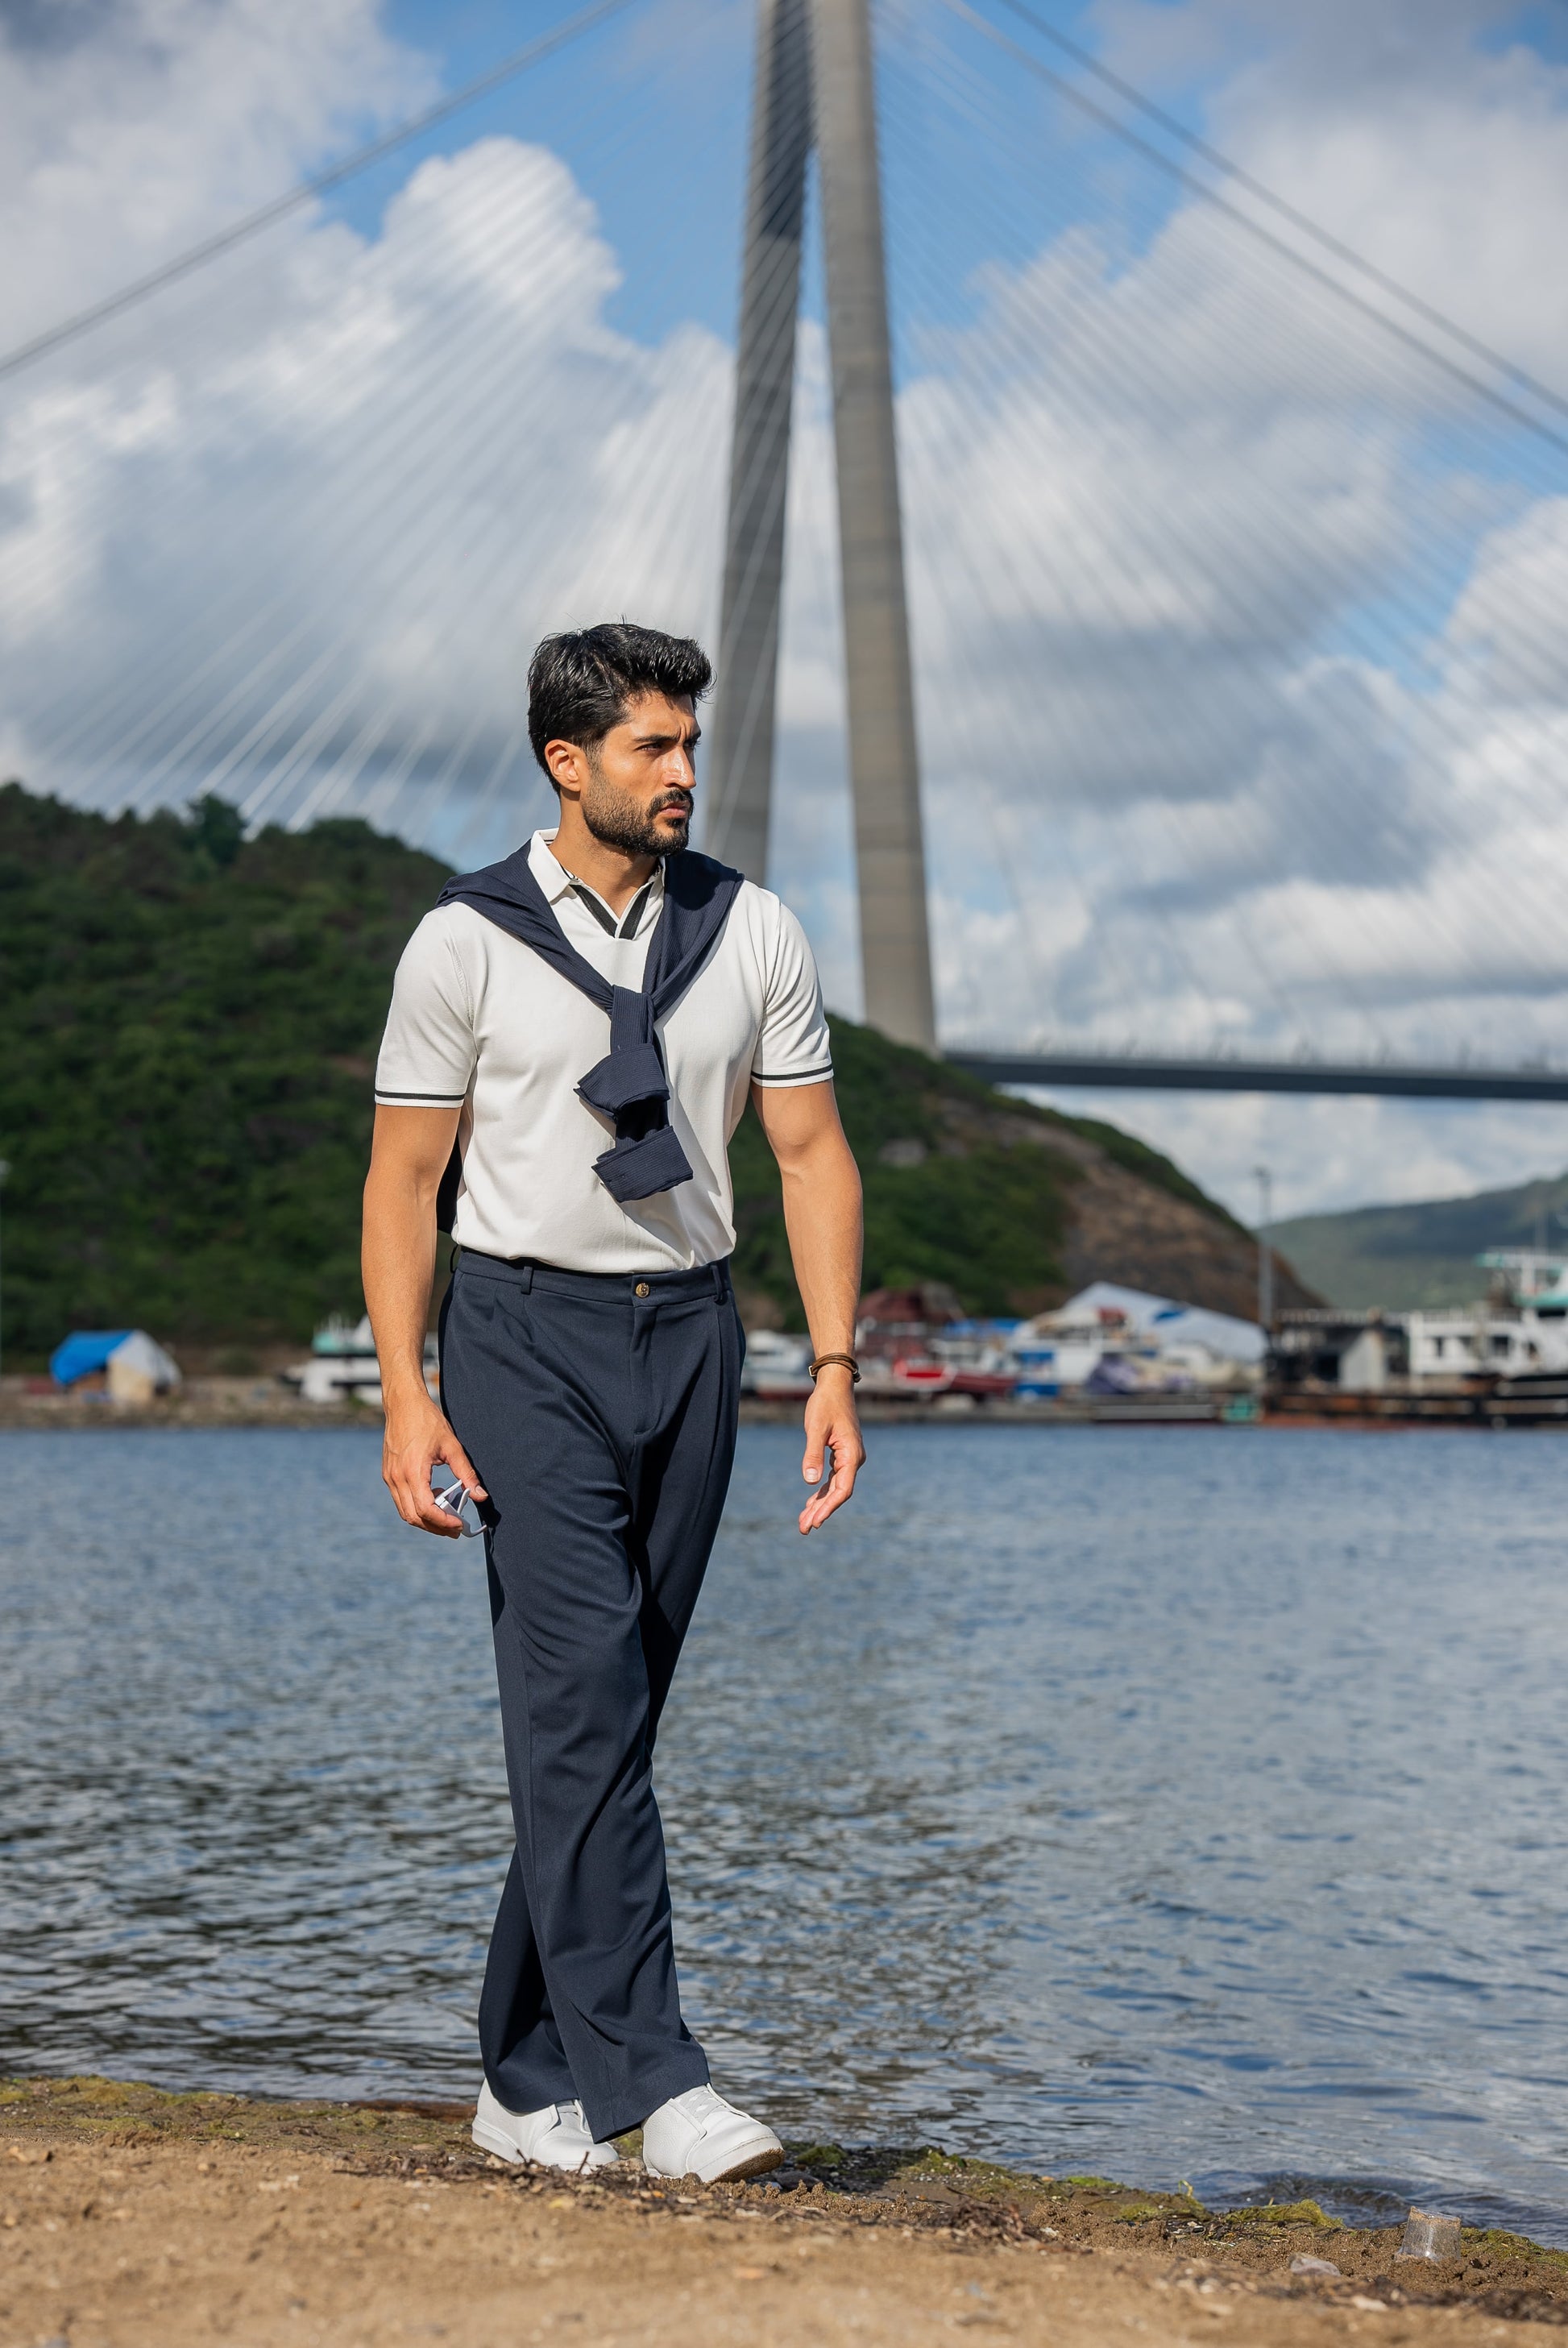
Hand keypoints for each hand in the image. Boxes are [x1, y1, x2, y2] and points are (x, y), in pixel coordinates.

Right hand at [382, 1388, 487, 1537]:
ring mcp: (389, 1477)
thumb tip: (480, 1495)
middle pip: (414, 1517)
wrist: (403, 1404)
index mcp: (413, 1471)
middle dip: (436, 1527)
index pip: (426, 1509)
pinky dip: (417, 1507)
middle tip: (456, 1529)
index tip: (459, 1525)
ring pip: (405, 1512)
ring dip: (426, 1520)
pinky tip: (434, 1497)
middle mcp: (397, 1478)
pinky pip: (401, 1500)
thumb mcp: (452, 1446)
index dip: (443, 1522)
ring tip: (447, 1516)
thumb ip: (466, 1473)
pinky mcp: (388, 1475)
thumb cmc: (427, 1421)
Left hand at [799, 1366, 863, 1533]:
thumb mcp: (816, 1428)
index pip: (843, 1489)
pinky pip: (833, 1479)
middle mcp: (854, 1459)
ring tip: (804, 1523)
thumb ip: (813, 1454)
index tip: (816, 1522)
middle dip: (821, 1511)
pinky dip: (822, 1492)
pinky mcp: (841, 1454)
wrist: (834, 1385)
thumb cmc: (825, 1404)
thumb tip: (810, 1482)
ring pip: (835, 1488)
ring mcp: (848, 1458)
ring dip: (820, 1505)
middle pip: (839, 1492)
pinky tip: (810, 1504)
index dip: (829, 1507)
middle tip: (804, 1529)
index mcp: (852, 1454)